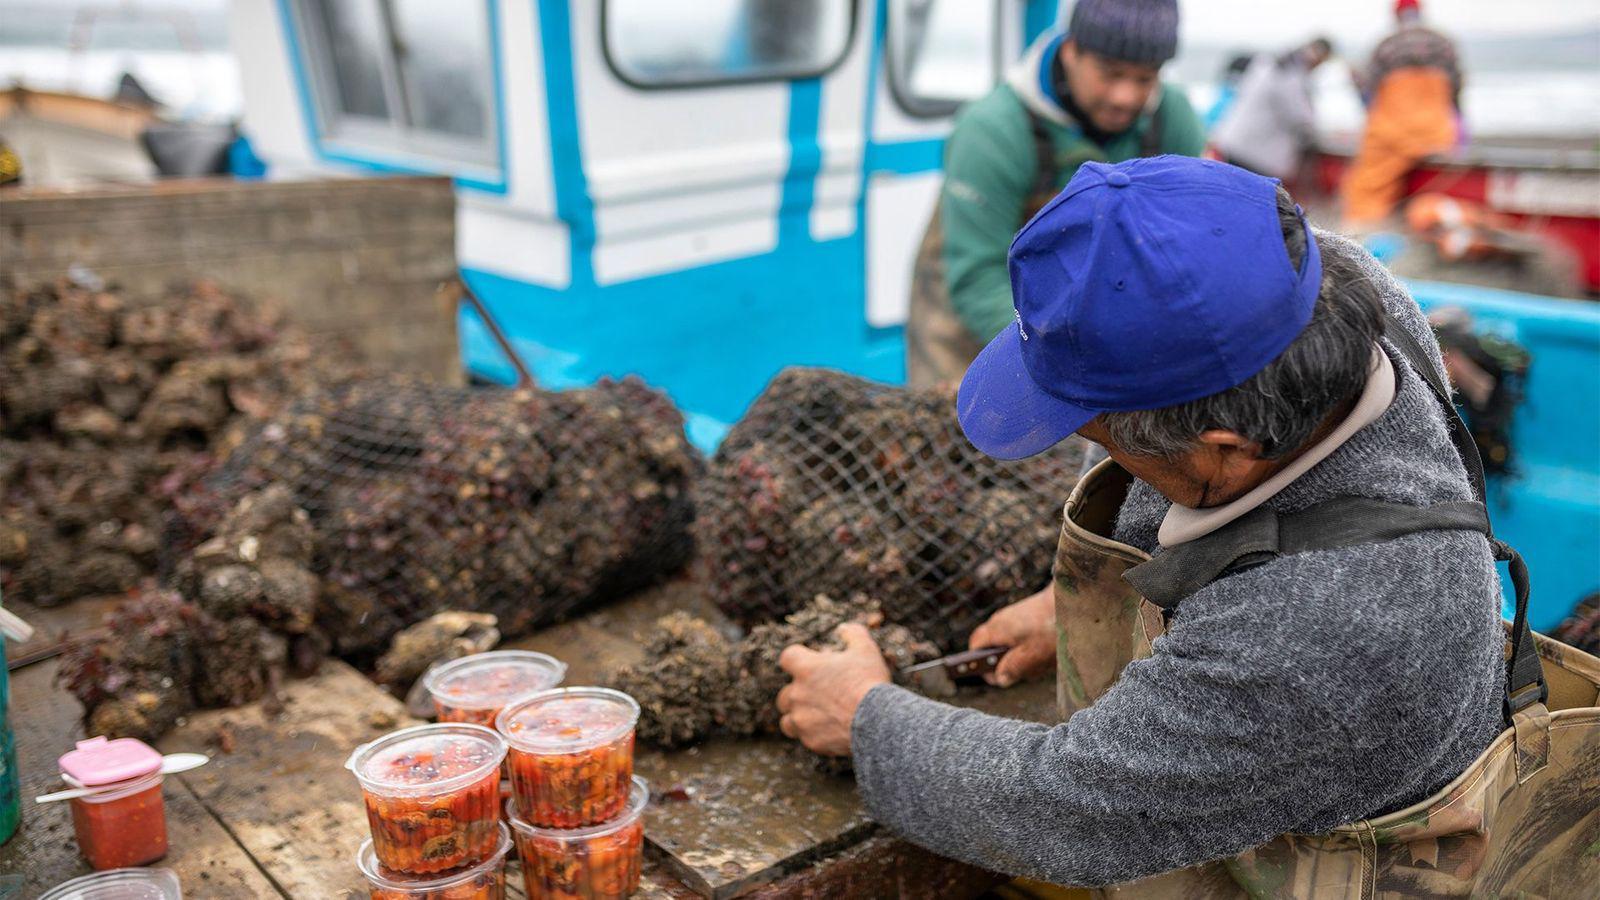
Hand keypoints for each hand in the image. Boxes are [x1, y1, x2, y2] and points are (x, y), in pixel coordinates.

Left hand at [776, 624, 890, 756]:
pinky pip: (804, 737)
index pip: (787, 657)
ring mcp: (801, 719)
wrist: (876, 721)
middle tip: (819, 694)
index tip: (810, 662)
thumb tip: (843, 628)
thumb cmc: (869, 682)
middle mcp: (797, 694)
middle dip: (798, 693)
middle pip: (784, 693)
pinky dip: (813, 734)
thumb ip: (852, 634)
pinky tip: (830, 731)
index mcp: (806, 669)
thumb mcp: (866, 649)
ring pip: (787, 720)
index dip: (798, 659)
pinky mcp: (810, 740)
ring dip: (798, 716)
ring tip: (817, 716)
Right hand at [968, 584, 1055, 687]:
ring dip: (1022, 654)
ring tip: (1042, 657)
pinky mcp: (1029, 613)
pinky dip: (1033, 644)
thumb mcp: (1031, 655)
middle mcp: (1002, 619)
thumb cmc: (1051, 627)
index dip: (980, 663)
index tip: (996, 676)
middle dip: (1006, 660)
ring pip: (1010, 641)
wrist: (1072, 600)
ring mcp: (1015, 615)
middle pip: (993, 645)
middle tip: (1024, 668)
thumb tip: (999, 679)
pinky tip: (1049, 647)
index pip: (975, 646)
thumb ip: (1013, 668)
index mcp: (997, 629)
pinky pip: (1024, 634)